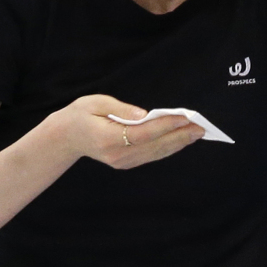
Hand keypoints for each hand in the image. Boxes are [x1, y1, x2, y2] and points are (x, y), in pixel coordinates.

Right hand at [54, 95, 203, 168]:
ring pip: (156, 153)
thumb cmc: (80, 115)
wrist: (65, 138)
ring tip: (197, 133)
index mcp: (108, 139)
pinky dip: (169, 147)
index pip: (143, 133)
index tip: (185, 118)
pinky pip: (152, 155)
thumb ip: (120, 109)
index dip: (166, 126)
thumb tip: (144, 114)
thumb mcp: (94, 103)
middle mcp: (117, 155)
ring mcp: (122, 162)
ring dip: (178, 143)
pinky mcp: (126, 164)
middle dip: (180, 136)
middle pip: (154, 146)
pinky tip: (182, 139)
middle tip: (201, 127)